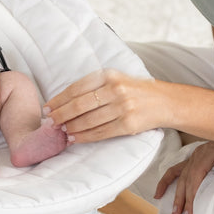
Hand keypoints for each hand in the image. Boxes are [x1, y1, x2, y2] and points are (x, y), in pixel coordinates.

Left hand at [44, 69, 167, 143]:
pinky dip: (85, 137)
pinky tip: (75, 138)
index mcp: (108, 75)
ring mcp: (123, 107)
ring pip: (88, 120)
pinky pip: (101, 132)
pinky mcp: (129, 124)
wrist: (165, 101)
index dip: (59, 100)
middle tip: (49, 122)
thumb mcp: (116, 79)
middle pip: (79, 104)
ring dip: (71, 127)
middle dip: (60, 115)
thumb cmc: (135, 90)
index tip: (47, 108)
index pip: (76, 88)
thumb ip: (93, 86)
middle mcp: (115, 89)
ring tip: (61, 131)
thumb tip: (64, 102)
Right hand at [154, 142, 213, 213]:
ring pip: (181, 177)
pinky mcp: (195, 159)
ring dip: (177, 194)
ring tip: (175, 212)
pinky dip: (167, 181)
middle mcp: (198, 153)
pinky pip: (177, 170)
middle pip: (187, 178)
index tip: (192, 209)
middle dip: (185, 199)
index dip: (192, 192)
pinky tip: (160, 193)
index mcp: (209, 151)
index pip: (196, 174)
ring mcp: (195, 156)